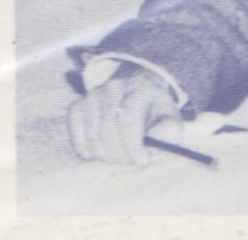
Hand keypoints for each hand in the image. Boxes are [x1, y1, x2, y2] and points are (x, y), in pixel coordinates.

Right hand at [67, 66, 182, 164]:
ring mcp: (92, 96)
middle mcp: (113, 88)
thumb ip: (168, 133)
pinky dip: (87, 151)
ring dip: (106, 154)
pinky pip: (77, 136)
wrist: (138, 89)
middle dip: (121, 153)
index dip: (133, 144)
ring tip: (120, 155)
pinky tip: (102, 151)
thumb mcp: (170, 118)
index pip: (129, 118)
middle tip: (131, 161)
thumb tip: (149, 150)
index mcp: (140, 88)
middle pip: (109, 130)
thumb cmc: (155, 110)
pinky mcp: (77, 106)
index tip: (140, 160)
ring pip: (93, 136)